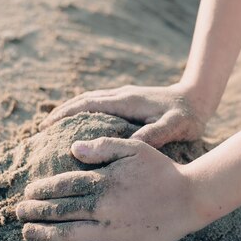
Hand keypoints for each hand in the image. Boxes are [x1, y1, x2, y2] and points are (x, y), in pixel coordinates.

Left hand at [15, 137, 203, 240]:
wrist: (189, 198)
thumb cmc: (161, 170)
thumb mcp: (134, 148)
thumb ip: (102, 147)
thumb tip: (72, 149)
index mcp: (104, 181)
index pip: (63, 185)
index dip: (42, 189)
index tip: (29, 191)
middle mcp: (103, 207)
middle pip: (60, 211)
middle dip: (35, 211)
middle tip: (18, 211)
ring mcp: (111, 230)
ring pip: (67, 234)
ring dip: (42, 233)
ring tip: (26, 231)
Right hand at [38, 83, 209, 147]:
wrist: (199, 98)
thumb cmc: (187, 115)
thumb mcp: (175, 126)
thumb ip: (155, 133)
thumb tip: (131, 144)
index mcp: (126, 101)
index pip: (88, 105)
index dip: (65, 115)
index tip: (46, 127)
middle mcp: (121, 96)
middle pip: (83, 101)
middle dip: (61, 113)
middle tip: (41, 131)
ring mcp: (124, 97)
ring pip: (90, 101)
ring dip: (70, 112)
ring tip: (53, 129)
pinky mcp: (129, 102)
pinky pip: (99, 105)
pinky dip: (84, 113)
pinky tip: (81, 129)